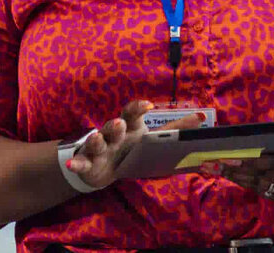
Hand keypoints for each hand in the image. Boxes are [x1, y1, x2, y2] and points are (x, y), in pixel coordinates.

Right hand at [63, 100, 204, 191]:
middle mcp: (113, 135)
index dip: (138, 108)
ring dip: (96, 139)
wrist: (105, 168)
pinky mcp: (88, 164)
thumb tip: (201, 117)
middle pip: (113, 127)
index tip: (148, 105)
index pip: (132, 114)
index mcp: (130, 128)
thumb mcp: (152, 139)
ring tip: (96, 137)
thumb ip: (175, 130)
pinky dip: (77, 162)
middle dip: (116, 125)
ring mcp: (99, 149)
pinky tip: (72, 163)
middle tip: (119, 123)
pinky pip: (82, 163)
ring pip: (97, 142)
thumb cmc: (131, 148)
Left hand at [213, 129, 273, 202]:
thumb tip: (257, 131)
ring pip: (262, 188)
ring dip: (238, 179)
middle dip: (239, 171)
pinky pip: (266, 194)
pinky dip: (248, 184)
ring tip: (218, 169)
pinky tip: (233, 176)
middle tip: (216, 163)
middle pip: (266, 178)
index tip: (233, 157)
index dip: (255, 162)